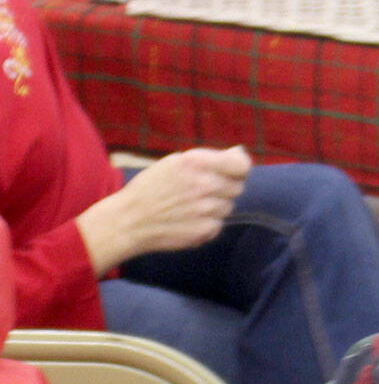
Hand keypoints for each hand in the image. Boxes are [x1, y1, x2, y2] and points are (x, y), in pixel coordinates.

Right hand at [76, 145, 252, 275]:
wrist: (131, 220)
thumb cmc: (152, 188)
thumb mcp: (175, 163)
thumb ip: (208, 160)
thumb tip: (239, 153)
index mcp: (197, 163)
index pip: (241, 165)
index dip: (241, 166)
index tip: (236, 167)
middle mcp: (206, 186)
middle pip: (237, 187)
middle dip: (225, 186)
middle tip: (202, 189)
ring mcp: (208, 210)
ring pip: (228, 206)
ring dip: (215, 204)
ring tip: (189, 204)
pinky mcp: (207, 230)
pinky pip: (218, 223)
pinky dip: (208, 221)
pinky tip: (188, 218)